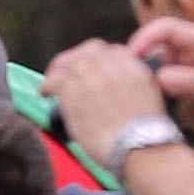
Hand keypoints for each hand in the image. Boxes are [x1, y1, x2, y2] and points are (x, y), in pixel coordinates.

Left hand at [44, 36, 170, 152]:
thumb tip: (115, 86)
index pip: (114, 50)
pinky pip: (55, 79)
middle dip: (78, 58)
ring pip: (70, 61)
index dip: (99, 58)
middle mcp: (113, 66)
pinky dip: (47, 85)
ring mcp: (92, 76)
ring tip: (52, 83)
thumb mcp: (148, 97)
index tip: (92, 69)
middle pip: (91, 49)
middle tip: (67, 70)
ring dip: (59, 70)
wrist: (137, 145)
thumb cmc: (144, 132)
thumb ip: (132, 84)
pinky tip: (45, 93)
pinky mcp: (74, 91)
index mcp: (135, 66)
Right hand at [133, 15, 193, 154]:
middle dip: (134, 68)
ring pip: (149, 80)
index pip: (165, 30)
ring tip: (128, 107)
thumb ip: (193, 81)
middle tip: (122, 89)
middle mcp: (186, 60)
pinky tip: (142, 119)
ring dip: (139, 91)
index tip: (130, 59)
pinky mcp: (179, 102)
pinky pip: (156, 102)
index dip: (144, 39)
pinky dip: (147, 109)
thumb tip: (159, 77)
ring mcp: (181, 81)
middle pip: (150, 55)